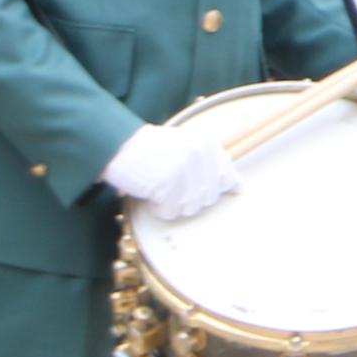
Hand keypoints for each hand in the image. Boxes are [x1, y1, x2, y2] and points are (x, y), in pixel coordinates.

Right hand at [103, 120, 240, 221]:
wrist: (118, 144)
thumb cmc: (151, 150)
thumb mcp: (185, 147)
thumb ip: (210, 164)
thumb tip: (239, 186)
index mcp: (206, 144)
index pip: (226, 178)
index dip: (216, 189)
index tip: (204, 188)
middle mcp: (199, 155)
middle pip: (209, 198)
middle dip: (189, 198)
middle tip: (170, 185)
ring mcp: (183, 169)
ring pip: (191, 207)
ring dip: (173, 204)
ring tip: (159, 187)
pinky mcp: (167, 184)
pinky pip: (170, 212)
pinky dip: (158, 208)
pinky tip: (150, 193)